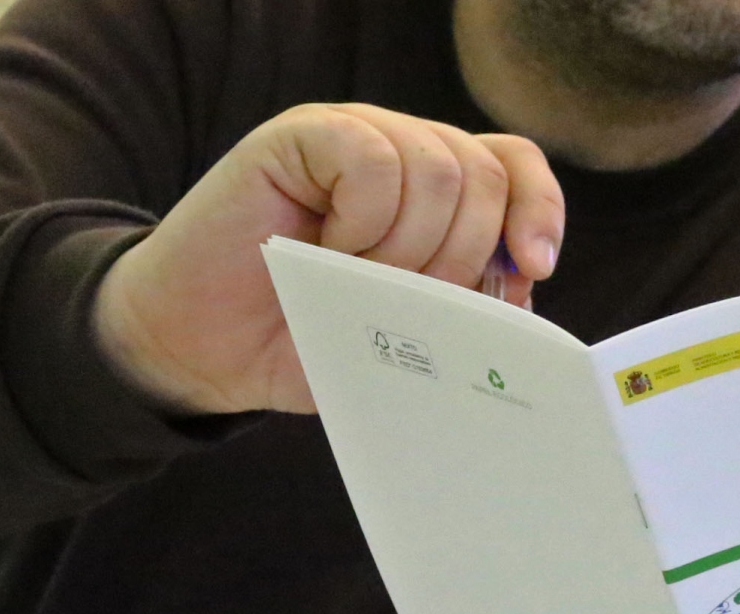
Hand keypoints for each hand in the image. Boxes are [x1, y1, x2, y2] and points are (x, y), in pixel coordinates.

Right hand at [93, 102, 564, 414]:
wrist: (202, 351)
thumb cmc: (301, 341)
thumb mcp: (403, 339)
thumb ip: (464, 308)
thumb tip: (526, 295)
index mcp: (433, 194)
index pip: (514, 167)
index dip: (537, 209)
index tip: (535, 268)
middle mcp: (399, 152)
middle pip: (482, 173)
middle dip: (462, 255)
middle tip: (409, 303)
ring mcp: (351, 137)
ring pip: (438, 168)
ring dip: (407, 248)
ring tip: (356, 283)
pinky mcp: (301, 136)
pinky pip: (374, 160)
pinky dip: (364, 220)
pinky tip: (329, 250)